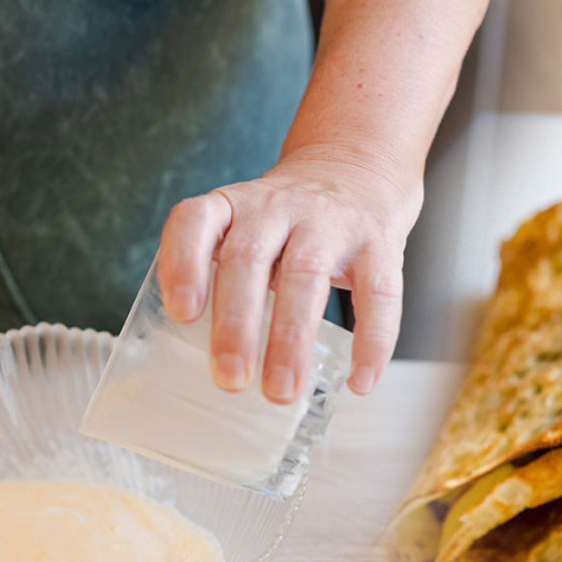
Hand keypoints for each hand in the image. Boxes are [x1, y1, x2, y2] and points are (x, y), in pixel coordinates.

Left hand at [156, 151, 419, 403]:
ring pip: (306, 276)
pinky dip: (372, 342)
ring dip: (291, 339)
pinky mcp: (378, 243)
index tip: (182, 313)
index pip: (196, 221)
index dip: (184, 263)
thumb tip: (206, 366)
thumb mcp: (245, 227)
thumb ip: (222, 276)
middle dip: (236, 324)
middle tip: (230, 379)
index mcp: (234, 206)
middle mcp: (278, 207)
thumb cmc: (288, 221)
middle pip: (249, 259)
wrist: (356, 170)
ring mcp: (331, 223)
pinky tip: (360, 381)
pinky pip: (378, 294)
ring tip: (281, 391)